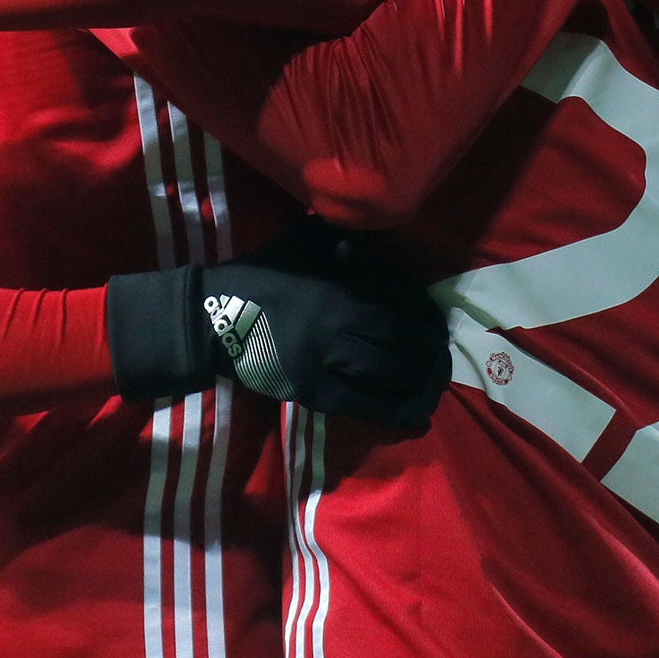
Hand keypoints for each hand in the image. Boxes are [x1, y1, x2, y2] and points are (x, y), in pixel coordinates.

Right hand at [106, 219, 449, 427]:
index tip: (439, 328)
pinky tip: (416, 419)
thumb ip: (346, 238)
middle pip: (403, 337)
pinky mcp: (312, 387)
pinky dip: (393, 413)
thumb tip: (383, 242)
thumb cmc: (263, 272)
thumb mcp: (306, 238)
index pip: (405, 297)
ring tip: (434, 390)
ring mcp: (327, 354)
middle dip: (432, 353)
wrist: (215, 313)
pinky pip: (361, 404)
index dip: (430, 317)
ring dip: (420, 383)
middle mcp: (342, 315)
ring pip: (388, 371)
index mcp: (344, 277)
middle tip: (444, 363)